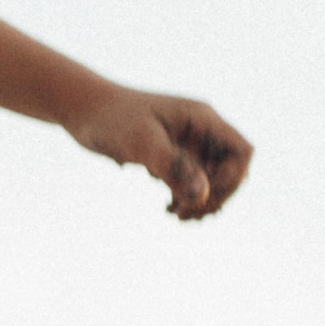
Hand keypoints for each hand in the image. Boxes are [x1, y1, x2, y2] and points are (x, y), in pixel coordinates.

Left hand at [60, 80, 254, 219]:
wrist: (83, 109)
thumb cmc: (111, 118)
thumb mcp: (141, 142)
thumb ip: (173, 167)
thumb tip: (202, 196)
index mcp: (202, 119)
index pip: (241, 152)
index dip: (233, 179)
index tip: (204, 197)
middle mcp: (199, 131)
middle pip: (231, 171)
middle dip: (215, 196)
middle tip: (188, 215)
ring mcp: (186, 144)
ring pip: (211, 180)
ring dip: (202, 202)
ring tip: (178, 216)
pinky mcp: (171, 156)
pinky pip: (191, 182)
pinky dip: (186, 199)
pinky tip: (169, 210)